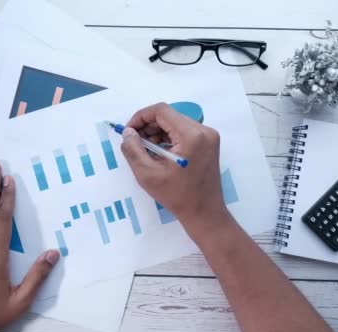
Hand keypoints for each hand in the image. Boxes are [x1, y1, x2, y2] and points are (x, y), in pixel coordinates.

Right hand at [121, 103, 228, 238]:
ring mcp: (209, 137)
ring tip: (146, 151)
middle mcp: (203, 131)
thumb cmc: (177, 196)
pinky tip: (159, 153)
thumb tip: (128, 132)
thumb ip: (133, 149)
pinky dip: (169, 138)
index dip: (141, 117)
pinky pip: (184, 132)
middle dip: (148, 126)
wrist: (204, 212)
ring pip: (176, 123)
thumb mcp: (147, 174)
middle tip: (135, 142)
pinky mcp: (209, 143)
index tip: (129, 131)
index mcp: (191, 135)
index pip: (161, 111)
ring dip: (158, 133)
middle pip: (169, 116)